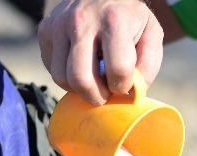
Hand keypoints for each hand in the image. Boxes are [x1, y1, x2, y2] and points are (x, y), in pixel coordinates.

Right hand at [38, 0, 163, 104]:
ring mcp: (59, 24)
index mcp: (114, 20)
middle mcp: (82, 20)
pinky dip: (66, 77)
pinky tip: (81, 66)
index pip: (118, 69)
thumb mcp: (151, 33)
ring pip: (61, 78)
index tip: (123, 83)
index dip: (123, 86)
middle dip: (96, 96)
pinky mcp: (45, 30)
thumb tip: (132, 93)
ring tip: (93, 80)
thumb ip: (148, 64)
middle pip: (81, 79)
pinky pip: (52, 69)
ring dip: (79, 89)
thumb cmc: (129, 18)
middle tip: (105, 93)